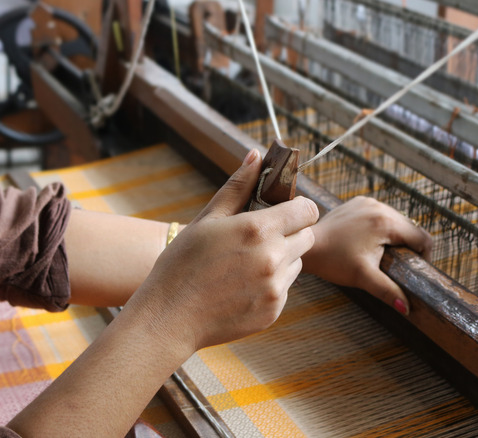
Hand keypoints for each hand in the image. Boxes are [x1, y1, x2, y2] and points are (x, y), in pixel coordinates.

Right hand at [126, 149, 319, 351]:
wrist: (169, 318)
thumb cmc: (181, 264)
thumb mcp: (207, 219)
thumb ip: (238, 187)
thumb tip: (257, 155)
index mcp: (258, 230)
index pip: (308, 210)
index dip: (298, 208)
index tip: (283, 210)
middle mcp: (273, 258)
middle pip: (307, 236)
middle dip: (290, 233)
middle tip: (259, 238)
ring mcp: (275, 288)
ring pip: (297, 263)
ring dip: (282, 259)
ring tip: (244, 265)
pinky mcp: (274, 311)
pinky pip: (285, 288)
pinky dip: (271, 284)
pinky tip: (241, 286)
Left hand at [303, 196, 431, 315]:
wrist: (308, 246)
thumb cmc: (333, 261)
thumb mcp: (363, 277)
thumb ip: (388, 291)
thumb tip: (406, 308)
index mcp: (386, 222)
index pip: (422, 237)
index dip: (424, 256)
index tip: (415, 270)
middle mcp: (379, 207)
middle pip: (410, 228)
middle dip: (409, 247)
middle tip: (397, 266)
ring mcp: (368, 202)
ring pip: (396, 220)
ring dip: (396, 237)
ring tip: (384, 255)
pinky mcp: (358, 203)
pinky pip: (380, 214)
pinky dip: (381, 228)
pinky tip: (370, 242)